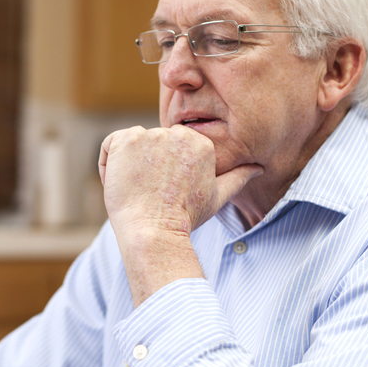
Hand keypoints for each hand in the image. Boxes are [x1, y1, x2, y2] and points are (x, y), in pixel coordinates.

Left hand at [98, 126, 261, 305]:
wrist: (154, 232)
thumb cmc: (185, 218)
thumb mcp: (217, 197)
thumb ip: (238, 177)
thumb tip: (258, 168)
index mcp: (200, 143)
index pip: (170, 148)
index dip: (163, 172)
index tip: (164, 193)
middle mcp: (177, 134)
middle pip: (150, 145)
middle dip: (146, 167)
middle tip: (150, 194)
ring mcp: (150, 135)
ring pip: (130, 146)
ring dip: (127, 166)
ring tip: (137, 192)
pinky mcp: (126, 141)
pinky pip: (109, 147)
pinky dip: (109, 165)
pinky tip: (121, 184)